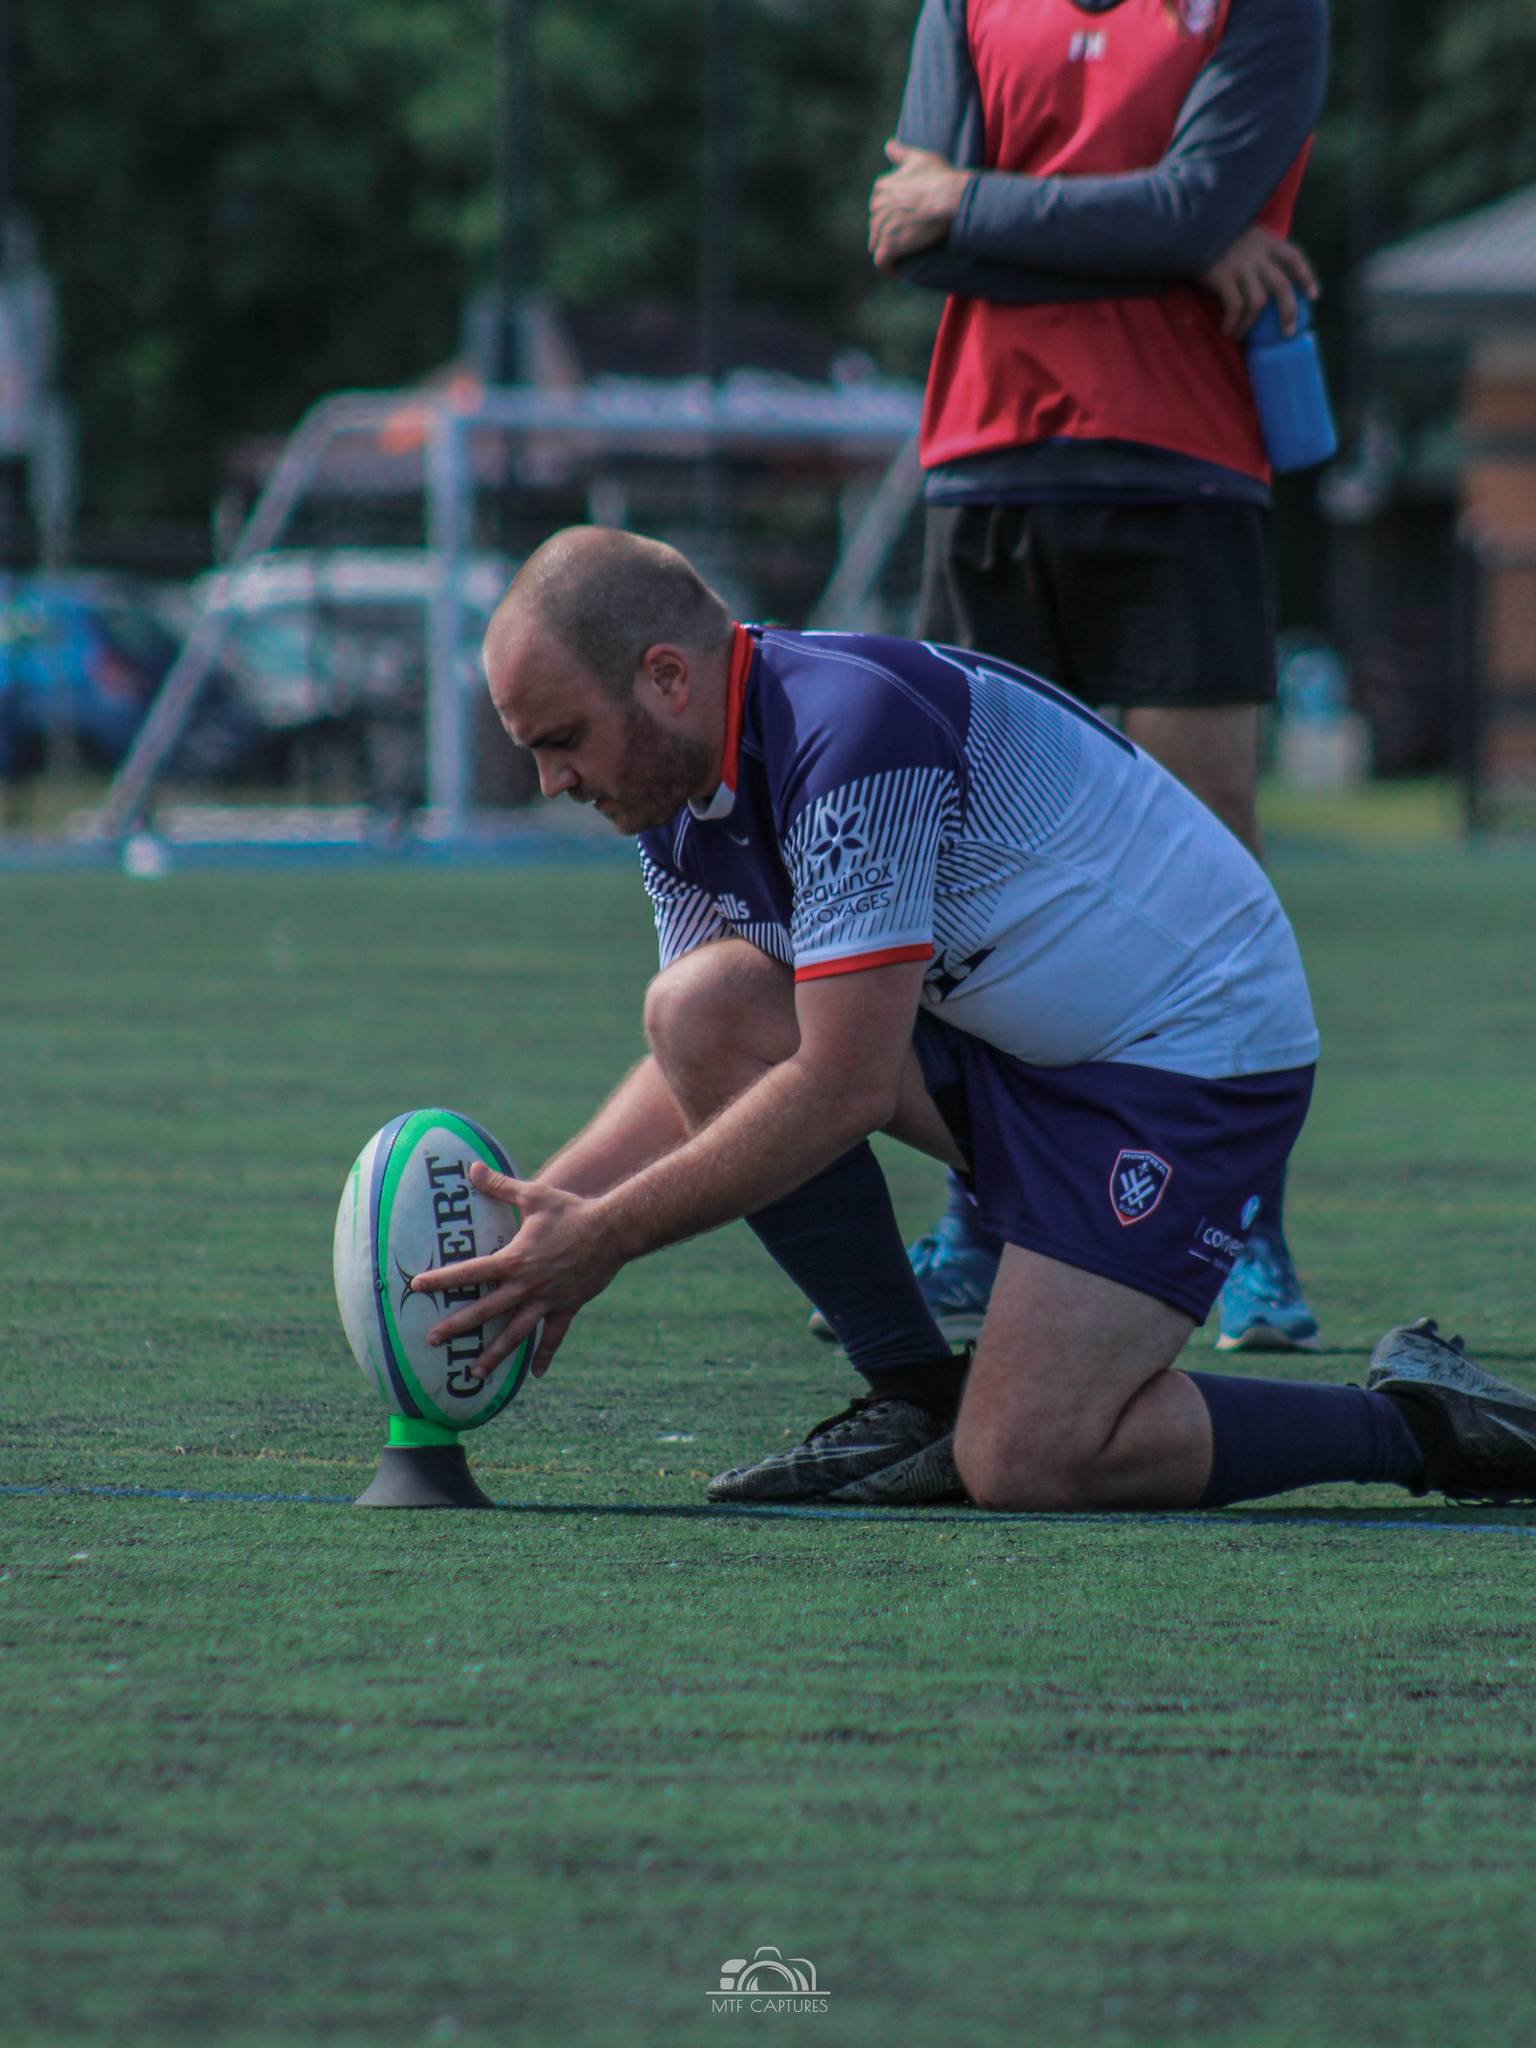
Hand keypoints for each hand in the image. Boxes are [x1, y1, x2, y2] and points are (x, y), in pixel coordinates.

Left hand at [410, 1163, 624, 1380]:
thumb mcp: (534, 1196)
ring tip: (474, 1373)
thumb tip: (472, 1168)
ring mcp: (547, 1301)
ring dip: (494, 1355)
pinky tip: (535, 1375)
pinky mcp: (567, 1308)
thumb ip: (500, 1186)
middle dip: (457, 1326)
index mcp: (514, 1259)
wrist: (613, 1230)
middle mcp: (526, 1286)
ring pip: (515, 1334)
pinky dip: (544, 1355)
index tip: (417, 1287)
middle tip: (432, 1340)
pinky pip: (553, 1337)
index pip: (470, 1272)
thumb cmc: (571, 1211)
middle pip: (485, 1311)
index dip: (442, 1279)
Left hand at [869, 139, 969, 270]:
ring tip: (902, 254)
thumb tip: (888, 145)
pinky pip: (881, 262)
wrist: (948, 199)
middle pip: (876, 224)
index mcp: (881, 187)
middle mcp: (877, 207)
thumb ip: (900, 152)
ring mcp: (882, 228)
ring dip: (887, 249)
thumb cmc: (938, 177)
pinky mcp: (889, 247)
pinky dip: (888, 266)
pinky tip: (897, 268)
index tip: (902, 219)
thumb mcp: (919, 157)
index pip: (878, 204)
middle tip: (904, 238)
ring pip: (876, 243)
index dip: (889, 213)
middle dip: (886, 231)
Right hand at [1202, 225, 1318, 338]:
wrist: (1188, 230)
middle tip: (1288, 331)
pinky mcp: (1222, 276)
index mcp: (1266, 241)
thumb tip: (1264, 276)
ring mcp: (1240, 265)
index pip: (1294, 257)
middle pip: (1282, 285)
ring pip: (1259, 301)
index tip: (1314, 296)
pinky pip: (1235, 306)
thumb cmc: (1213, 236)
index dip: (1306, 277)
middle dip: (1288, 311)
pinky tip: (1228, 330)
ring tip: (1242, 335)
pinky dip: (1234, 322)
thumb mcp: (1242, 233)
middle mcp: (1257, 253)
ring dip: (1251, 324)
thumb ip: (1256, 249)